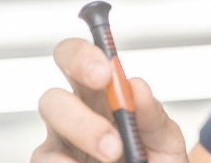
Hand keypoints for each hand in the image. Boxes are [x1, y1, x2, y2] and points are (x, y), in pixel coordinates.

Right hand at [33, 37, 202, 162]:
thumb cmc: (156, 160)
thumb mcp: (164, 137)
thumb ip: (152, 114)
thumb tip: (136, 87)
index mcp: (100, 95)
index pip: (76, 59)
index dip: (82, 58)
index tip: (105, 74)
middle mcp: (75, 117)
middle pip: (52, 99)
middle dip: (79, 117)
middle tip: (114, 139)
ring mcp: (61, 147)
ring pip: (49, 137)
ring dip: (83, 140)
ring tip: (115, 157)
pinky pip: (46, 162)